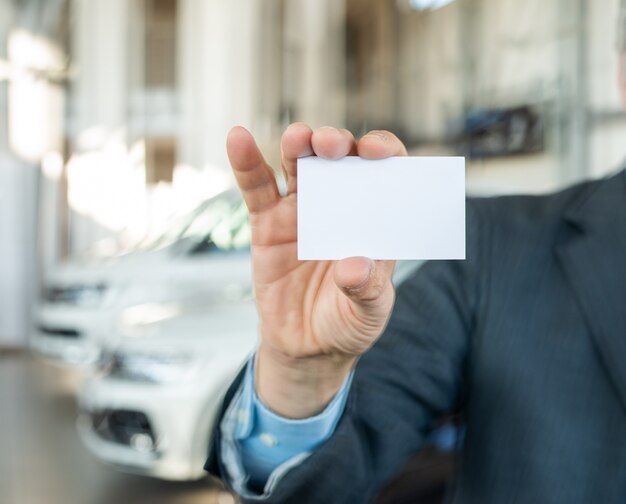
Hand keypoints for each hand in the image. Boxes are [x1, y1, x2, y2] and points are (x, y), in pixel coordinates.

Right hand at [227, 124, 407, 416]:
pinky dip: (246, 162)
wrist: (306, 346)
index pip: (383, 173)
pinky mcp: (266, 223)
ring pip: (298, 166)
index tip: (378, 152)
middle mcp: (339, 205)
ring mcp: (301, 211)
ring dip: (298, 145)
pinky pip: (255, 188)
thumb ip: (367, 291)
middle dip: (335, 144)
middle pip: (338, 160)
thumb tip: (355, 267)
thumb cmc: (346, 322)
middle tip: (330, 145)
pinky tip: (238, 138)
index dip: (384, 152)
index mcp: (371, 219)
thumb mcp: (367, 313)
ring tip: (297, 139)